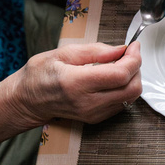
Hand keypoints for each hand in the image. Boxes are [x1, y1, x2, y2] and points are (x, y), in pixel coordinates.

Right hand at [10, 42, 141, 125]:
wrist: (27, 101)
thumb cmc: (41, 74)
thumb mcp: (64, 52)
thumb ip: (96, 51)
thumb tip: (121, 49)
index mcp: (77, 83)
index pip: (120, 75)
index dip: (134, 59)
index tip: (134, 46)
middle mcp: (87, 102)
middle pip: (132, 88)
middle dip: (137, 68)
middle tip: (129, 54)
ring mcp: (93, 113)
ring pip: (131, 97)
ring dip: (133, 77)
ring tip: (120, 64)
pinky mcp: (97, 118)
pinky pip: (123, 103)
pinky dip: (125, 87)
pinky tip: (114, 77)